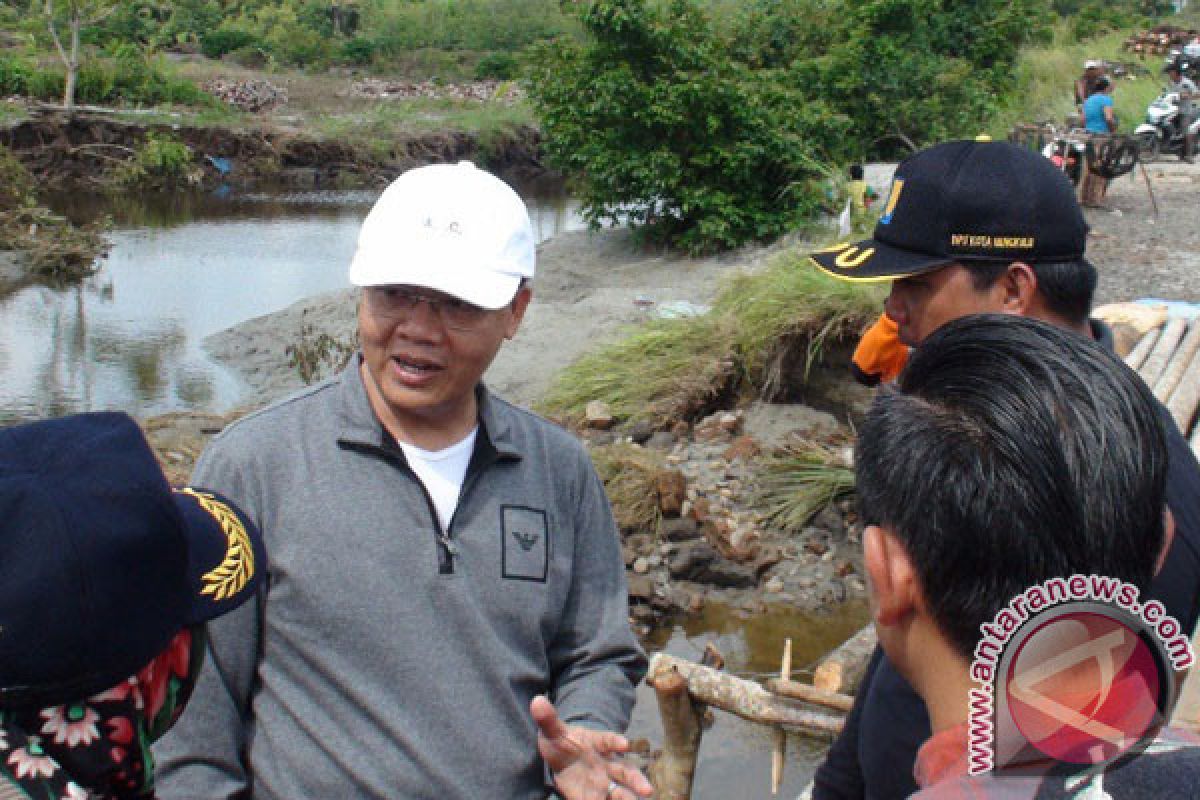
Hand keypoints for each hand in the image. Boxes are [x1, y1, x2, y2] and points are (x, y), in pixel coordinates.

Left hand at [531, 695, 653, 799]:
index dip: (615, 742)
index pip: (608, 741)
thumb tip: (536, 701)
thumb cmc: (562, 742)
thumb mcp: (553, 731)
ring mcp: (603, 782)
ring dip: (628, 799)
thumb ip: (547, 719)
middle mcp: (606, 763)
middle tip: (648, 790)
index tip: (624, 744)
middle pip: (626, 771)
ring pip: (621, 792)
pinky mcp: (595, 797)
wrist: (562, 759)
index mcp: (597, 743)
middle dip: (637, 781)